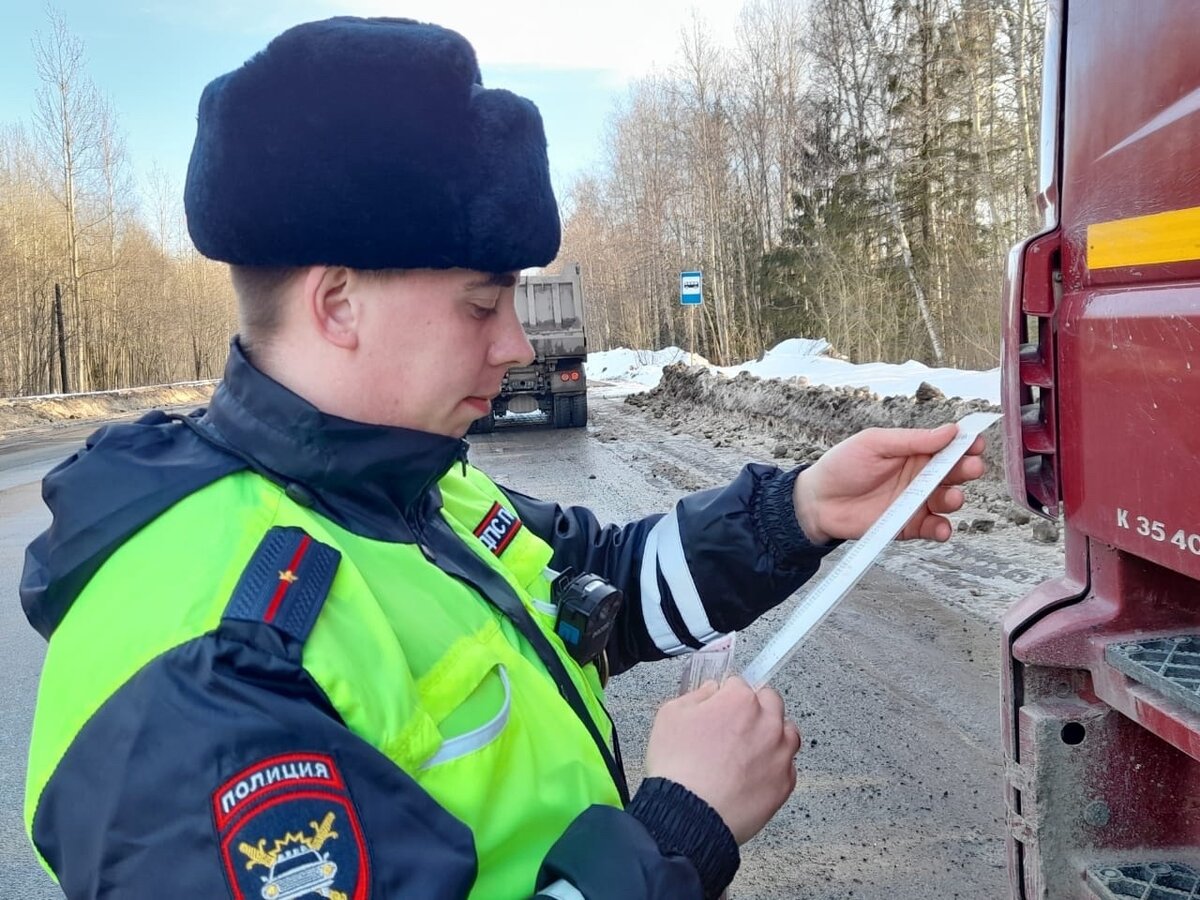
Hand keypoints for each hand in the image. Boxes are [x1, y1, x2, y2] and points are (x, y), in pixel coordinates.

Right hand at [644, 677, 800, 843]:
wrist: (689, 815)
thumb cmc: (678, 767)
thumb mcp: (670, 716)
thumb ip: (696, 695)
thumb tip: (711, 691)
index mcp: (740, 700)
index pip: (739, 684)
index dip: (726, 694)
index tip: (720, 704)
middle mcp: (767, 722)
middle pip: (771, 702)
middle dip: (755, 708)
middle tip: (736, 724)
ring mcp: (780, 754)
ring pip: (787, 733)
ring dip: (773, 734)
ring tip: (751, 749)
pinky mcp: (785, 783)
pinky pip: (787, 766)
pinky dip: (774, 766)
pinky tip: (753, 774)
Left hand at [792, 423, 985, 543]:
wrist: (817, 501)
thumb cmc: (842, 466)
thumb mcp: (875, 444)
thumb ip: (911, 440)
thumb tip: (950, 430)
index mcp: (914, 451)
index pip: (948, 445)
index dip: (965, 443)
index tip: (975, 442)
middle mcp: (920, 476)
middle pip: (955, 473)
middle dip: (967, 470)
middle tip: (970, 468)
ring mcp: (916, 501)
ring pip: (948, 501)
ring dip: (955, 499)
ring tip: (951, 497)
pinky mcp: (908, 525)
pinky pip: (933, 528)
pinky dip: (941, 529)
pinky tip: (941, 527)